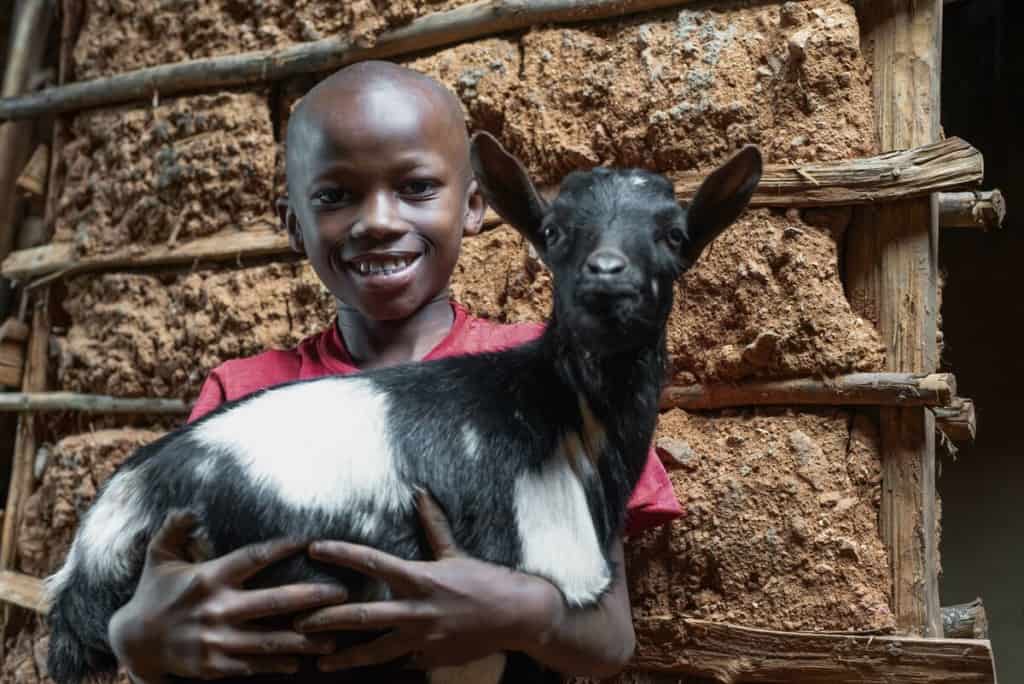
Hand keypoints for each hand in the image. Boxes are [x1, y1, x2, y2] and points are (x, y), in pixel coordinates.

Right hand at [108, 510, 345, 681]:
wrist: (133, 643)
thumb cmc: (153, 593)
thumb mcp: (158, 556)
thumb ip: (175, 528)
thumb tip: (190, 506)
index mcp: (208, 578)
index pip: (254, 557)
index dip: (283, 547)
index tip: (311, 541)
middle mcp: (216, 608)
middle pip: (274, 602)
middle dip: (311, 597)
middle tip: (341, 593)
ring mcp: (216, 640)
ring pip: (270, 641)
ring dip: (305, 639)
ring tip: (333, 637)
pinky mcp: (214, 666)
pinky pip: (254, 665)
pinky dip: (279, 664)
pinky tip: (302, 660)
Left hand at [295, 491, 565, 670]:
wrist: (517, 616)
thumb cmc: (486, 580)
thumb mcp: (456, 552)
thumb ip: (433, 525)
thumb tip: (420, 494)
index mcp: (419, 578)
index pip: (372, 561)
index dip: (342, 553)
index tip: (315, 548)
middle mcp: (416, 610)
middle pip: (362, 616)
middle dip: (326, 618)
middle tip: (299, 620)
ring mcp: (422, 639)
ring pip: (375, 651)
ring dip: (345, 657)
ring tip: (319, 661)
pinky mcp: (431, 658)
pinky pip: (402, 661)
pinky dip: (386, 661)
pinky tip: (365, 667)